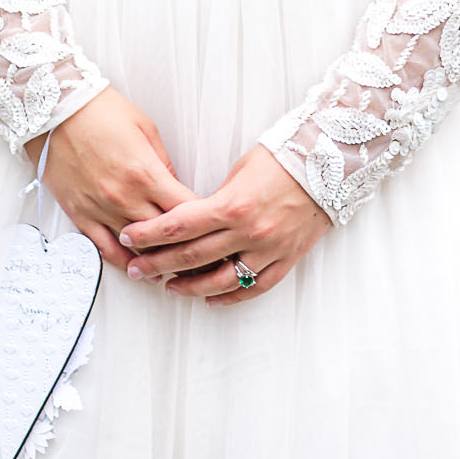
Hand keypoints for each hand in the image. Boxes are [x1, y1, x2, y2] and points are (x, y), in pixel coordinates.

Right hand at [27, 86, 196, 273]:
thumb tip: (175, 186)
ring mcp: (101, 209)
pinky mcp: (81, 215)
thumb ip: (163, 161)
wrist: (56, 111)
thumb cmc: (99, 111)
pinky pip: (105, 249)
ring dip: (157, 260)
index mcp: (145, 173)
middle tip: (200, 255)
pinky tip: (137, 268)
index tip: (209, 228)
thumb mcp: (144, 127)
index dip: (201, 222)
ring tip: (174, 267)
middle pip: (163, 235)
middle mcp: (124, 197)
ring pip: (136, 249)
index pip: (183, 210)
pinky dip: (124, 262)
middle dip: (185, 245)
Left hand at [117, 144, 331, 304]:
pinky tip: (211, 300)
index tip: (130, 237)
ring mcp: (268, 250)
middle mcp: (248, 232)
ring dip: (190, 287)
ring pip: (220, 280)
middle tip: (136, 270)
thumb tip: (192, 217)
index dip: (151, 234)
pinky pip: (254, 287)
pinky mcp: (285, 259)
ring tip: (168, 288)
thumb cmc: (282, 158)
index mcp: (232, 205)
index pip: (180, 225)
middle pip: (192, 256)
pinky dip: (230, 297)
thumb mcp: (240, 169)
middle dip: (158, 264)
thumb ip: (216, 199)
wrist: (329, 163)